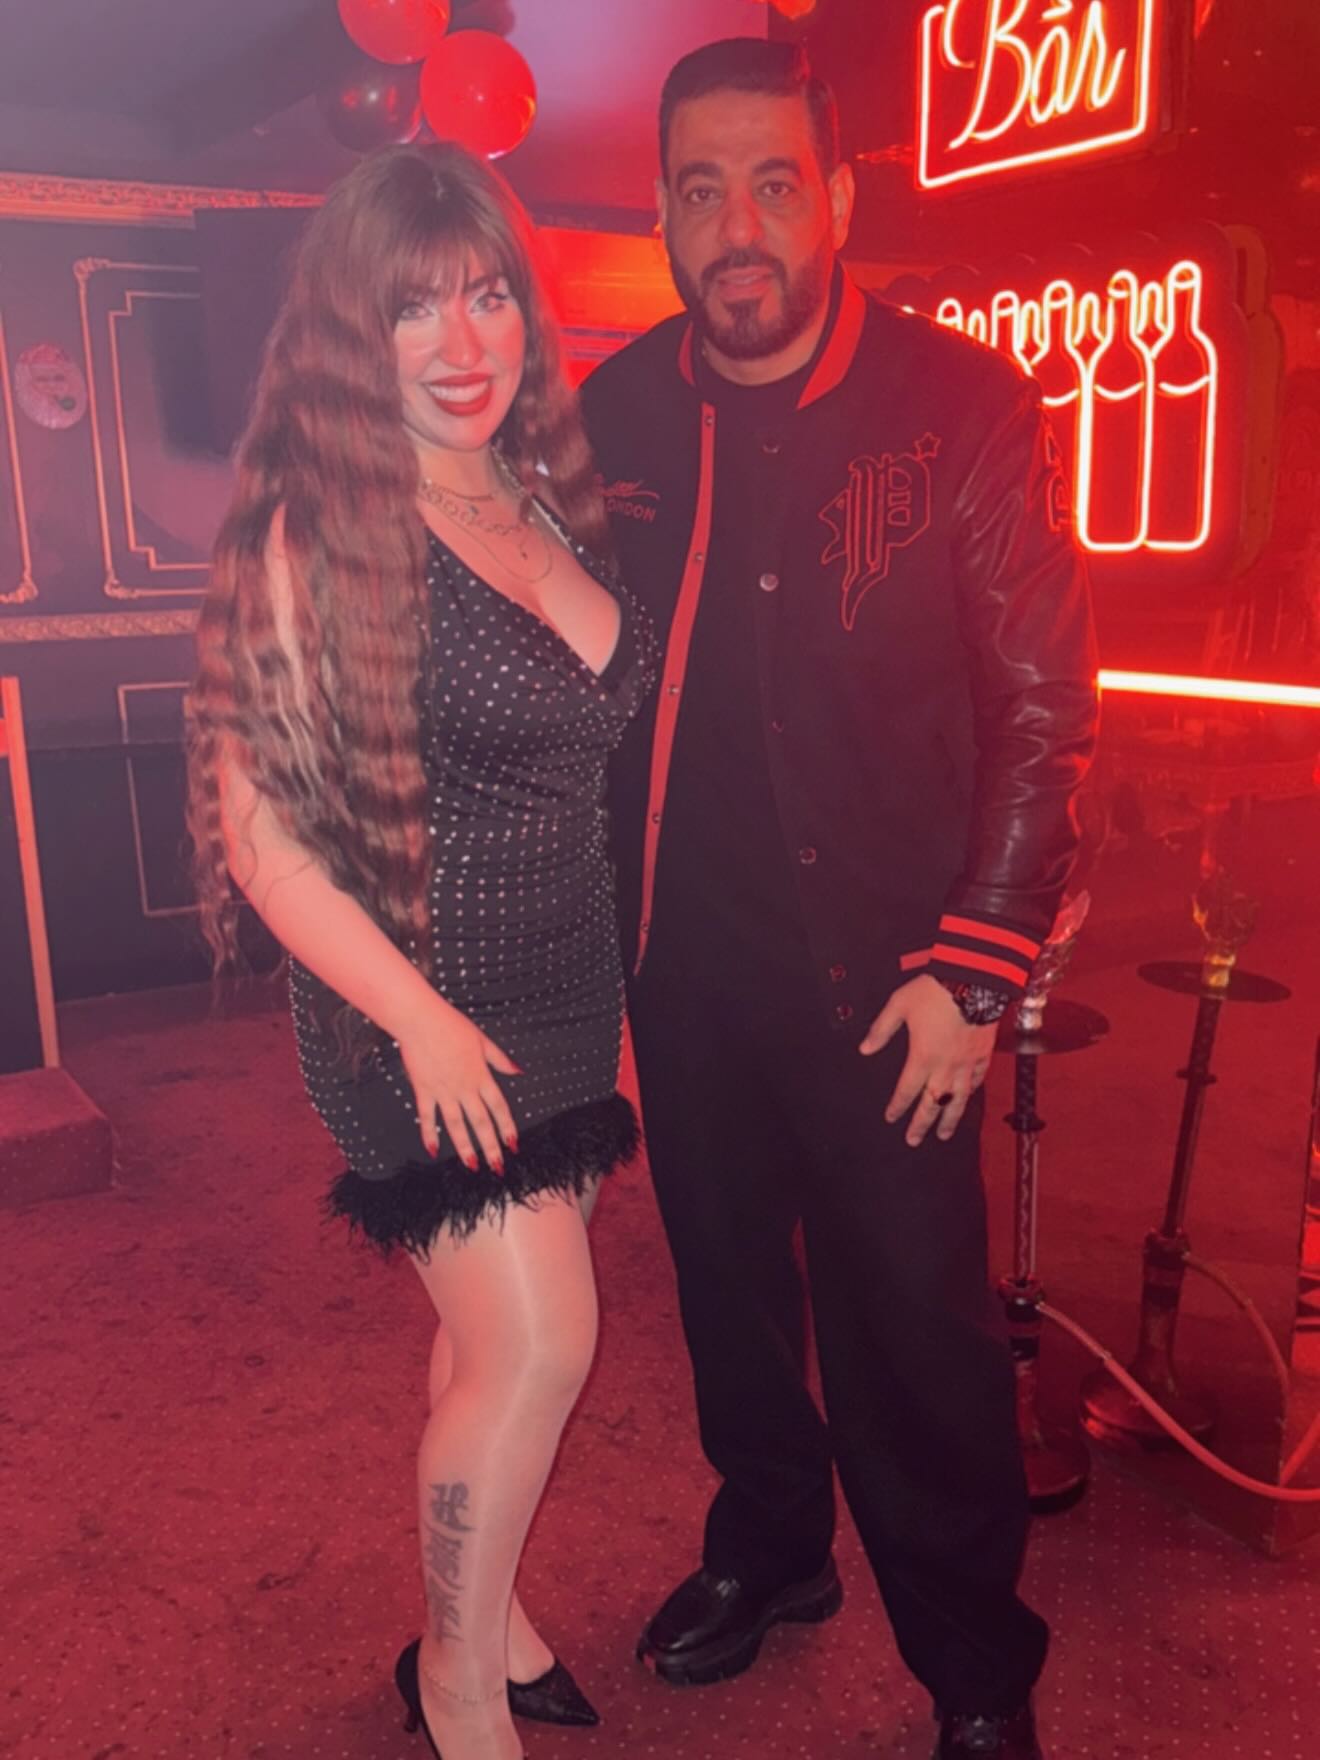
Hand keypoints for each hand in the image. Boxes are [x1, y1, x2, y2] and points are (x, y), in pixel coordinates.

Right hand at [396, 993, 520, 1172]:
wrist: (421, 1020)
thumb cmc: (452, 1025)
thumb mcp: (482, 1040)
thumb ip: (500, 1060)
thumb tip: (518, 1071)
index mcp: (481, 1076)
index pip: (498, 1107)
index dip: (507, 1127)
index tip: (514, 1144)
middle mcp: (464, 1088)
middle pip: (480, 1122)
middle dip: (491, 1146)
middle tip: (498, 1167)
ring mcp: (443, 1091)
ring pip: (456, 1125)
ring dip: (465, 1147)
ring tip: (473, 1166)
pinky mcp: (423, 1090)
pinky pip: (427, 1117)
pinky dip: (429, 1134)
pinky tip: (432, 1151)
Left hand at [859, 974, 994, 1146]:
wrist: (973, 980)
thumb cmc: (935, 991)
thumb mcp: (899, 1004)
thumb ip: (881, 1029)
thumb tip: (865, 1049)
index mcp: (922, 1057)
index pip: (906, 1090)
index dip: (897, 1107)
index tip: (891, 1118)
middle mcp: (945, 1066)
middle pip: (932, 1104)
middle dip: (921, 1124)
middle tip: (913, 1140)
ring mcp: (966, 1063)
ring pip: (958, 1100)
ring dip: (949, 1120)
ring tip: (943, 1134)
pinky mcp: (983, 1055)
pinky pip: (977, 1081)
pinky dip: (971, 1093)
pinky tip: (967, 1099)